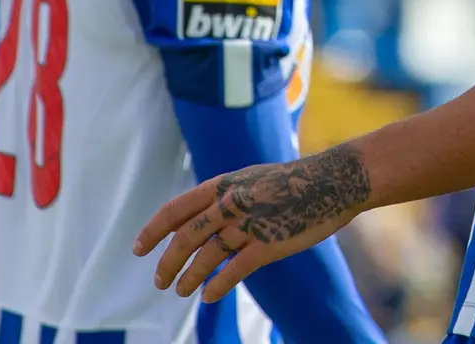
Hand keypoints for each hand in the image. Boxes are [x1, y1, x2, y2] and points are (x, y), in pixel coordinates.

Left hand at [132, 145, 371, 302]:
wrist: (336, 180)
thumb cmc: (297, 180)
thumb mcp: (253, 178)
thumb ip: (227, 195)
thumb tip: (201, 217)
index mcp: (224, 183)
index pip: (176, 209)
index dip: (153, 230)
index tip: (139, 248)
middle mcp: (231, 202)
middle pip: (186, 237)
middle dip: (168, 262)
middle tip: (160, 281)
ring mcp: (250, 223)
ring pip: (206, 256)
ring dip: (189, 277)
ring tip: (181, 291)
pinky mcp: (270, 243)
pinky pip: (233, 270)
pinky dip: (217, 285)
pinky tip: (208, 296)